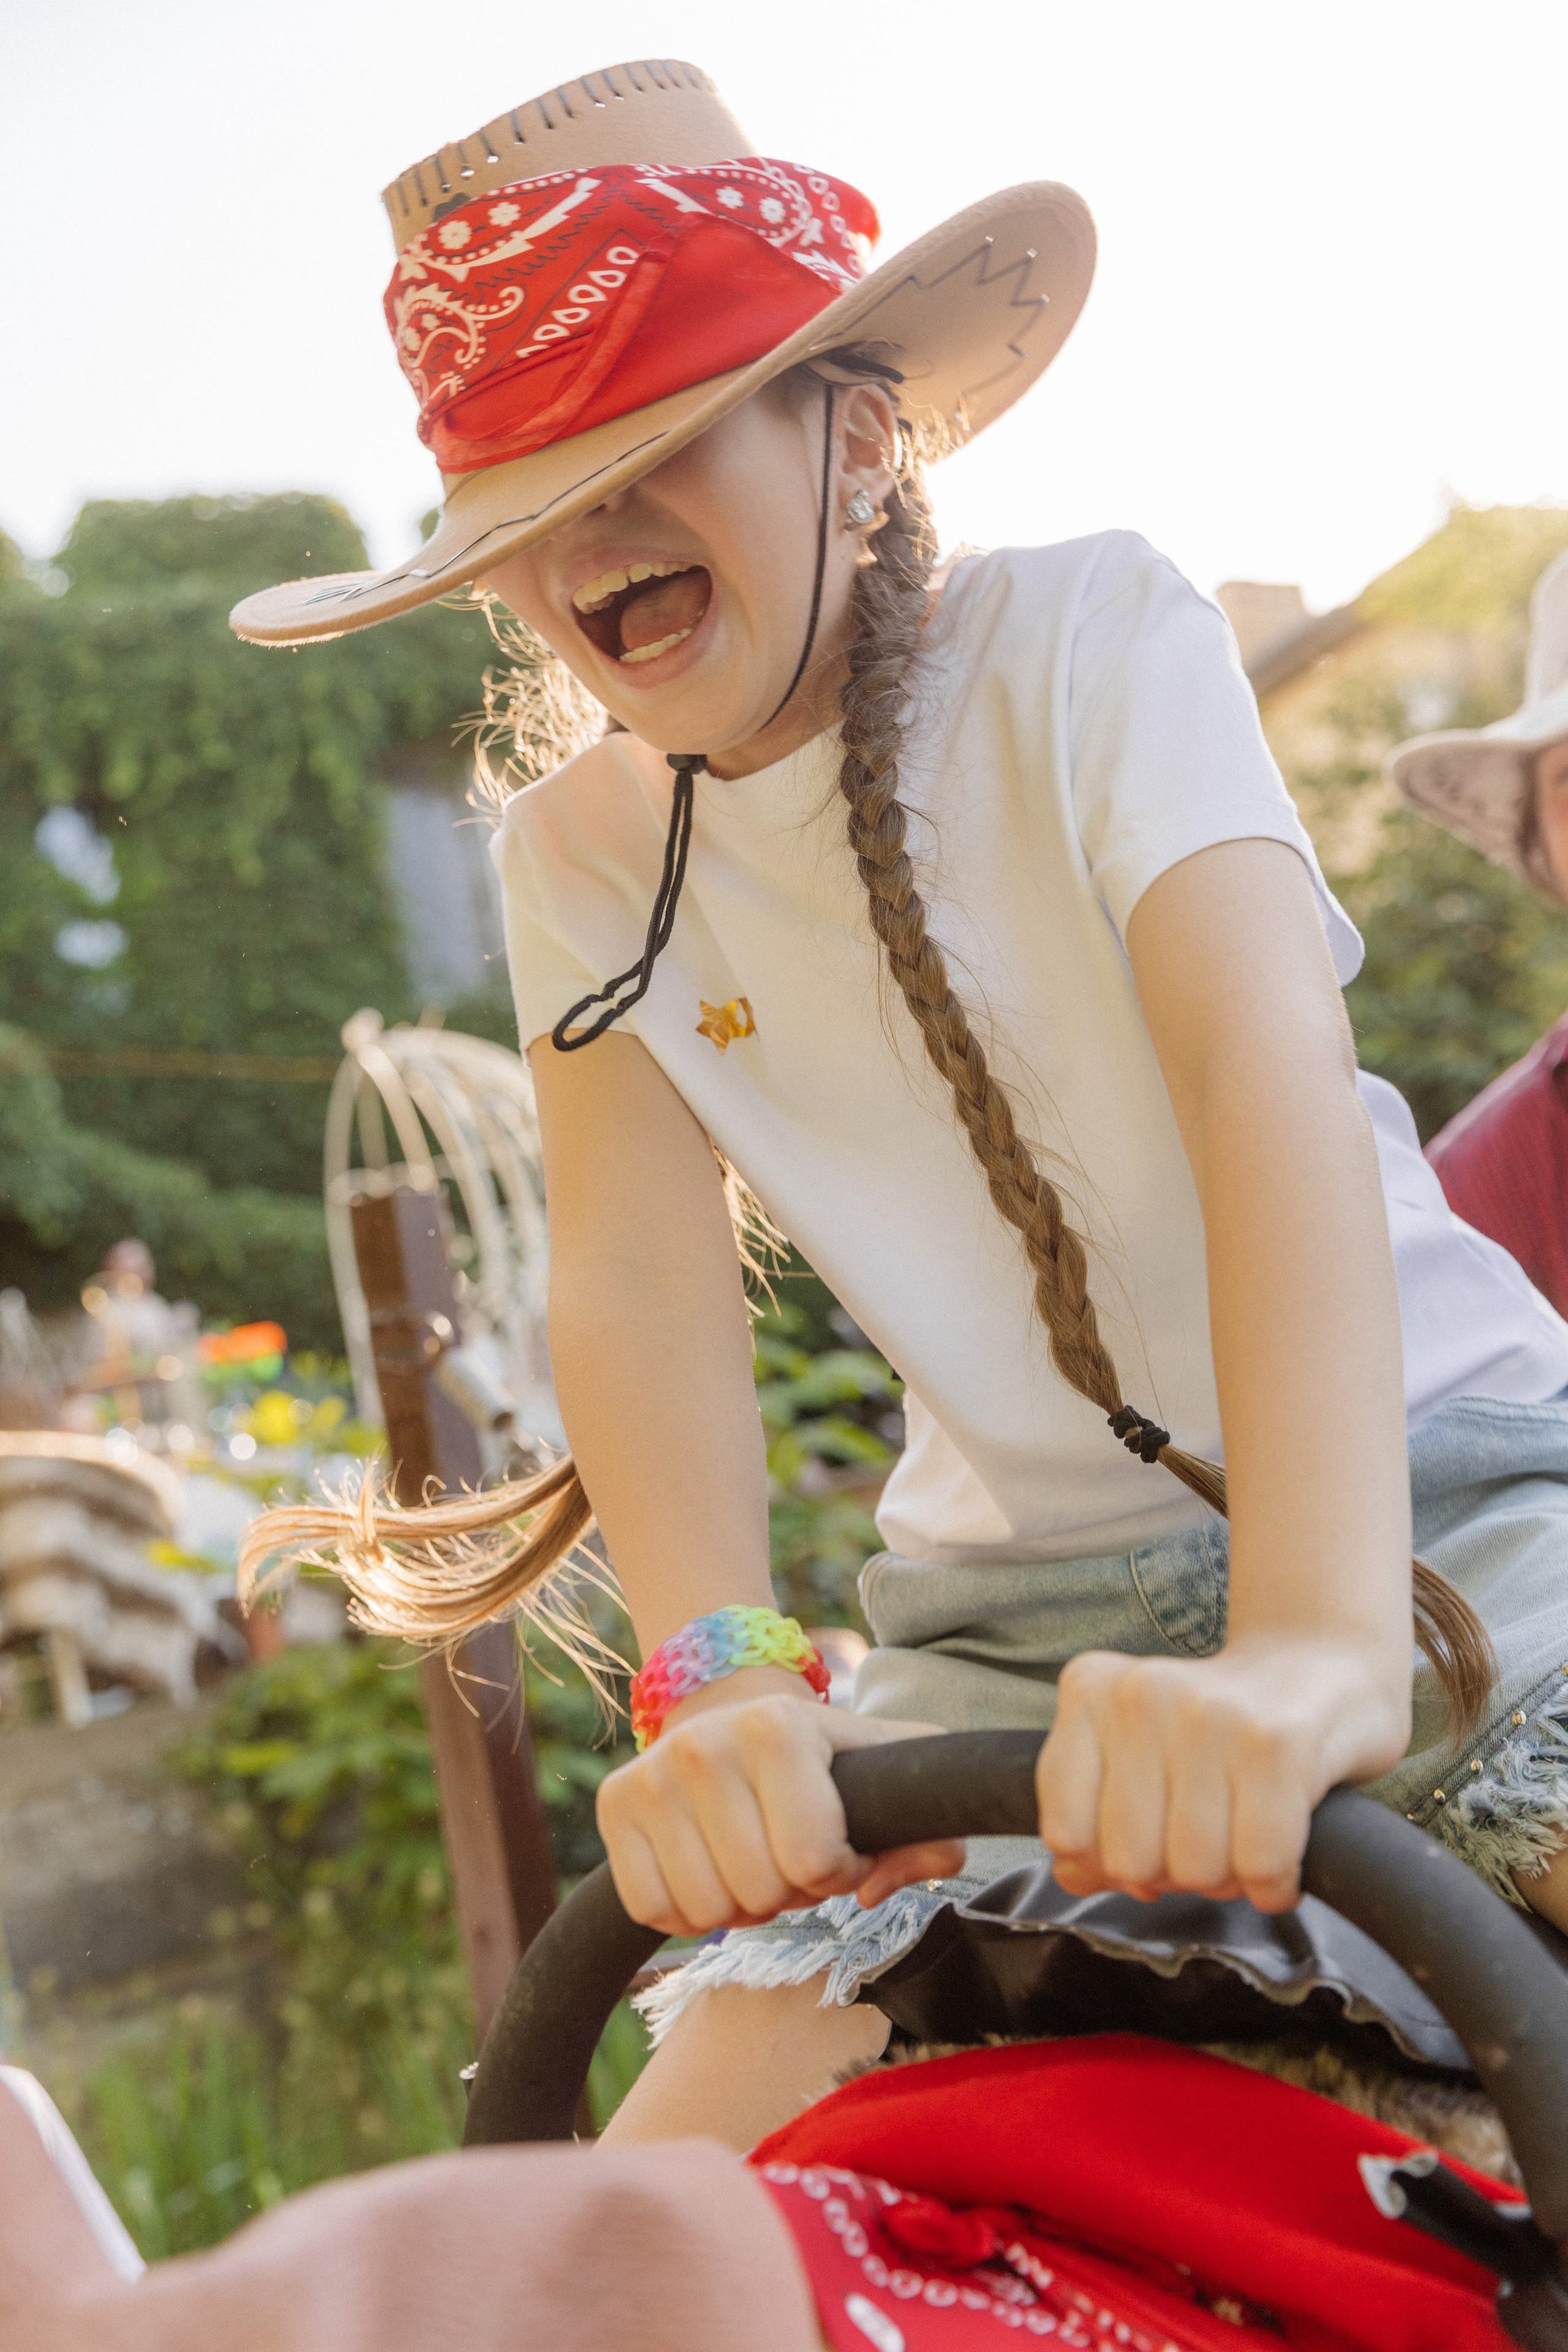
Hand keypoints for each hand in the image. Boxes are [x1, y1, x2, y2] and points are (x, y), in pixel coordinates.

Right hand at [597, 1674, 963, 1936]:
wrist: (733, 1713)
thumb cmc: (823, 1759)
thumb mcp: (889, 1775)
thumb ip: (928, 1831)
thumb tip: (876, 1889)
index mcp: (780, 1725)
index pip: (816, 1861)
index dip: (838, 1870)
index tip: (837, 1842)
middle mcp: (705, 1743)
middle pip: (762, 1893)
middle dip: (787, 1890)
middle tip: (785, 1849)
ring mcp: (651, 1774)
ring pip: (707, 1911)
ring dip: (738, 1903)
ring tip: (748, 1853)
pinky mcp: (613, 1804)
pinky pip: (654, 1911)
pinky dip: (687, 1909)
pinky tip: (706, 1864)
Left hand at [1035, 1634, 1409, 1913]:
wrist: (1323, 1665)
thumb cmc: (1218, 1729)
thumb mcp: (1136, 1755)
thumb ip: (1092, 1817)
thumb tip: (1073, 1877)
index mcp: (1091, 1691)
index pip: (1066, 1832)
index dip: (1109, 1861)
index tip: (1150, 1838)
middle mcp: (1141, 1693)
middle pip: (1129, 1860)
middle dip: (1173, 1874)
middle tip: (1206, 1837)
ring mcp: (1207, 1714)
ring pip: (1195, 1871)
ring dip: (1227, 1879)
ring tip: (1244, 1834)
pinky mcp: (1275, 1744)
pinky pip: (1260, 1866)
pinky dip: (1274, 1885)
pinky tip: (1283, 1851)